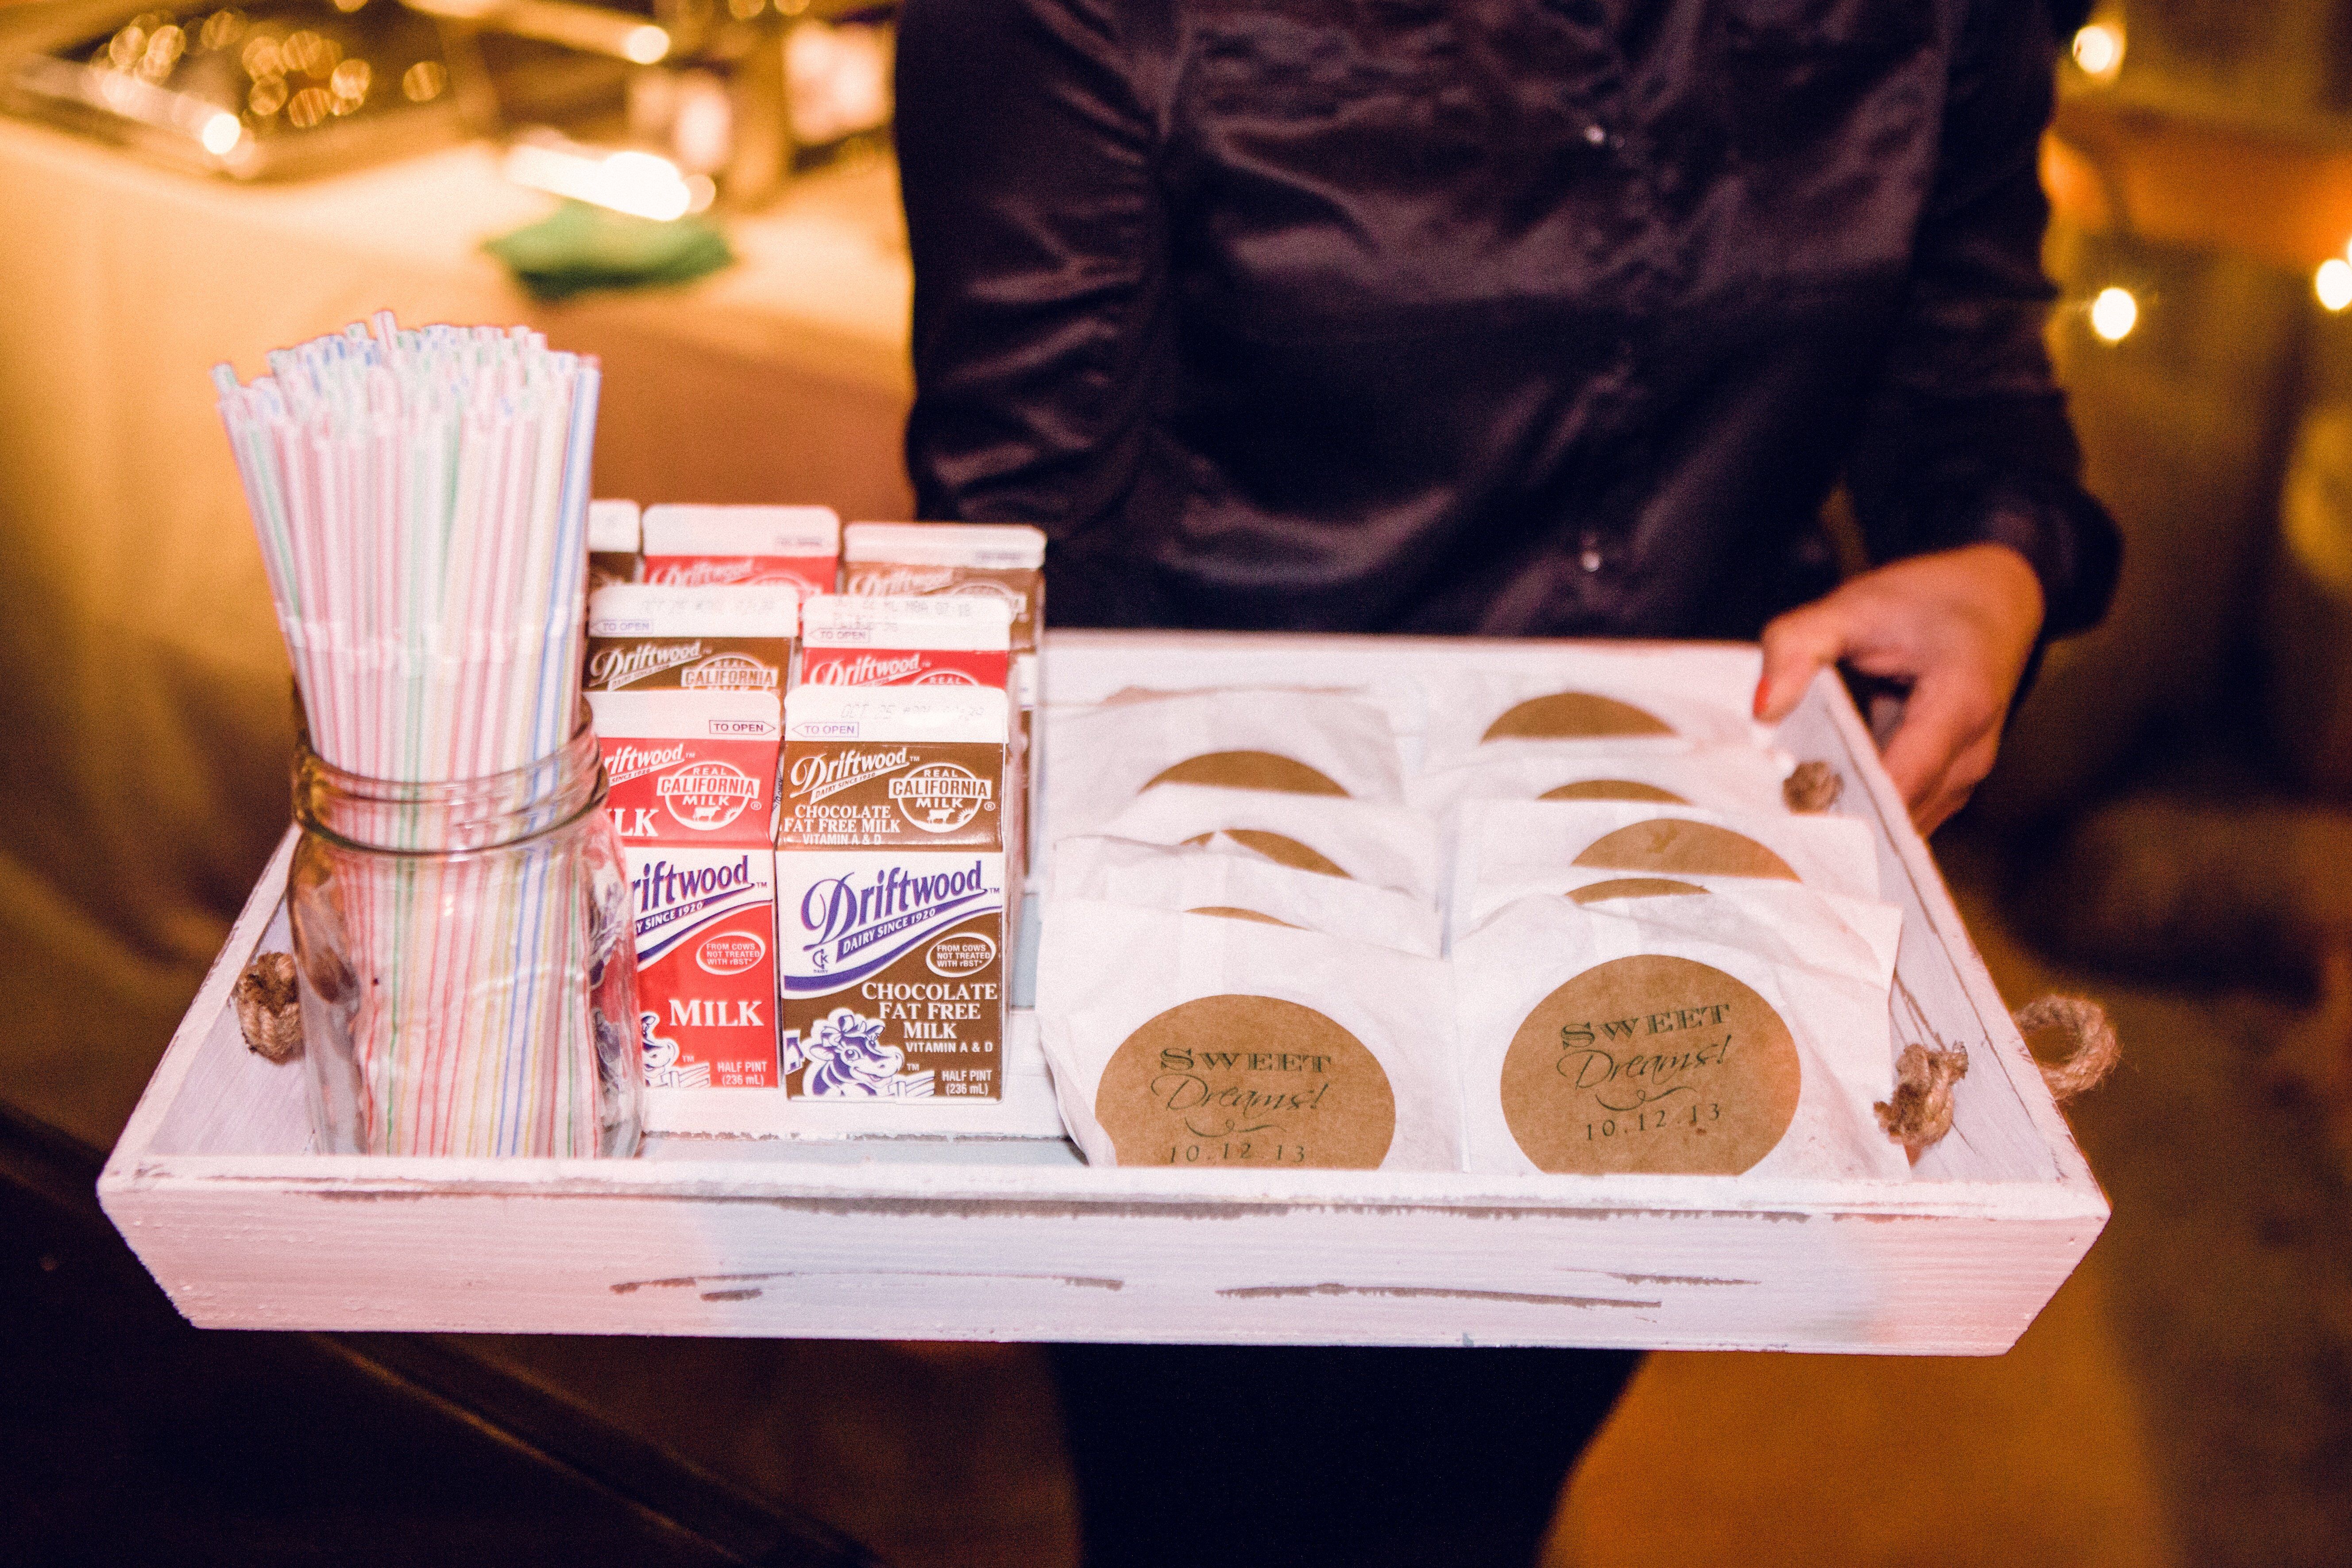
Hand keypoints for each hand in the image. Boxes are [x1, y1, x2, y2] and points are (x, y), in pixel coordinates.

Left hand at [1752, 543, 2044, 834]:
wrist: (1998, 600)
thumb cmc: (1928, 601)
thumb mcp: (1854, 606)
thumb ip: (1800, 645)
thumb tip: (1761, 710)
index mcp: (1960, 705)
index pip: (1898, 785)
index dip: (1840, 804)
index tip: (1782, 810)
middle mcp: (1972, 753)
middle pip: (1895, 816)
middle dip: (1833, 818)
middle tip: (1768, 814)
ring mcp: (1965, 776)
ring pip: (1897, 826)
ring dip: (1846, 819)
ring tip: (1786, 806)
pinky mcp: (1949, 784)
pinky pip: (1902, 815)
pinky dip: (1861, 809)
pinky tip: (1817, 795)